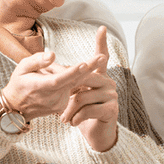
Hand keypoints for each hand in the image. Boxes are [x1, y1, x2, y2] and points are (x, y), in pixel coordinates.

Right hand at [2, 51, 91, 121]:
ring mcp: (58, 103)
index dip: (72, 72)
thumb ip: (37, 60)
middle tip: (103, 57)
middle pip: (73, 81)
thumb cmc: (19, 84)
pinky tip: (60, 78)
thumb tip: (53, 55)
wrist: (16, 108)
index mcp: (41, 86)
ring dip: (75, 73)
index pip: (59, 79)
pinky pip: (70, 89)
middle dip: (89, 69)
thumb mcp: (21, 68)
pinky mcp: (62, 106)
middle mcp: (52, 97)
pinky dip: (70, 81)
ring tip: (60, 70)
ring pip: (72, 83)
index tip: (84, 65)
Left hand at [61, 26, 118, 151]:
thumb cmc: (84, 114)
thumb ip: (69, 82)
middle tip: (57, 105)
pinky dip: (76, 118)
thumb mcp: (75, 96)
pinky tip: (72, 123)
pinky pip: (88, 109)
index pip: (101, 58)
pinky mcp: (111, 109)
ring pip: (82, 97)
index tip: (102, 28)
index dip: (101, 43)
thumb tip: (52, 66)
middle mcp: (108, 83)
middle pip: (83, 79)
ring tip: (63, 119)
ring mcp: (112, 96)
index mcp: (99, 77)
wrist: (95, 135)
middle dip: (67, 92)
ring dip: (68, 110)